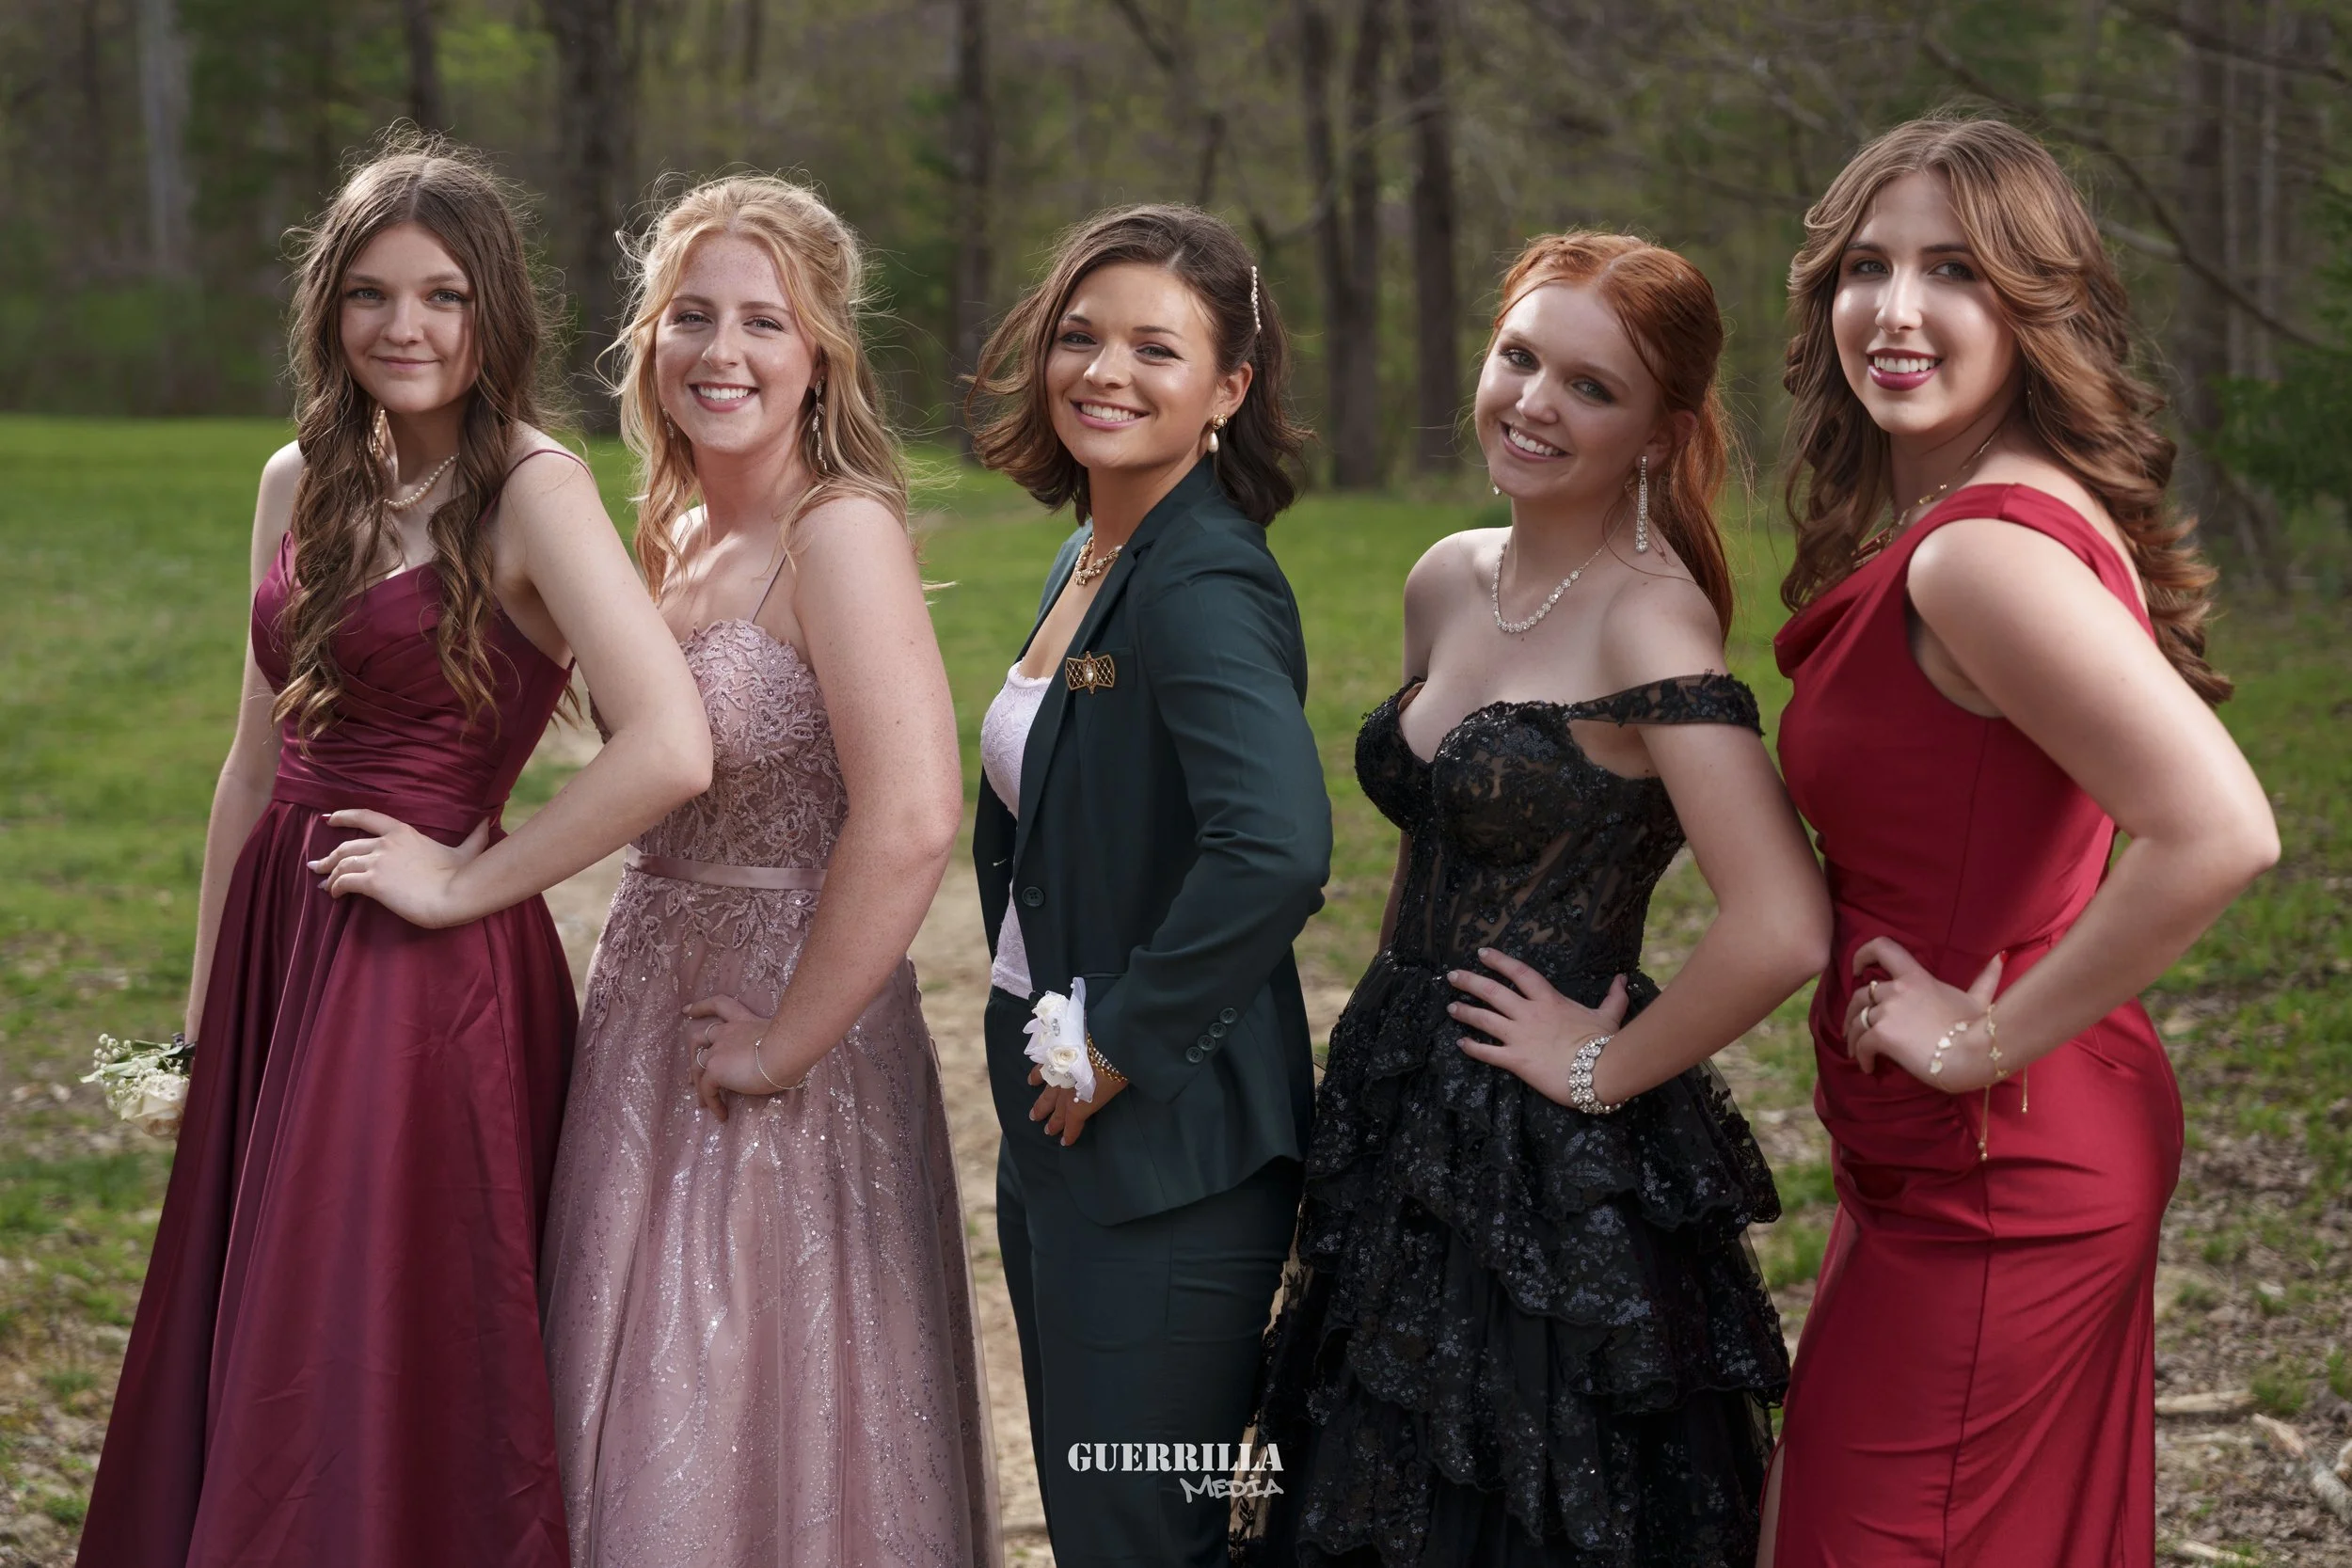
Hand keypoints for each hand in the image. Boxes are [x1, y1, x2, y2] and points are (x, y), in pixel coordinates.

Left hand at [310, 810, 489, 927]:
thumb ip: (474, 837)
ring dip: (329, 874)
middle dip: (329, 856)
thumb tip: (488, 823)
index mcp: (403, 832)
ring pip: (341, 864)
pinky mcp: (373, 882)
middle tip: (317, 864)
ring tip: (323, 883)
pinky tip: (334, 895)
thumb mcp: (469, 850)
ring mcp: (378, 862)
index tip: (329, 819)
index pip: (366, 817)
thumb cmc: (462, 874)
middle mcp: (386, 843)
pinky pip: (344, 882)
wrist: (455, 894)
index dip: (344, 816)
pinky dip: (335, 888)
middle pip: (347, 846)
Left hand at [683, 993, 798, 1119]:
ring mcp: (718, 1050)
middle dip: (692, 1052)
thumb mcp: (784, 1041)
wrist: (786, 1051)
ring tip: (703, 1103)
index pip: (720, 1005)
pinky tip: (722, 1114)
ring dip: (697, 1084)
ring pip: (697, 1065)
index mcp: (745, 1022)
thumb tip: (789, 1066)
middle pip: (699, 1037)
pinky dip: (712, 1102)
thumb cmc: (796, 1046)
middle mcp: (728, 1032)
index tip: (686, 1010)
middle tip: (692, 1070)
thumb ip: (779, 1048)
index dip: (701, 1007)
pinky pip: (706, 1089)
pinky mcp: (716, 1069)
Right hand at [1026, 1063, 1125, 1146]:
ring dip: (1040, 1106)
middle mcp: (1065, 1095)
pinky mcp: (1054, 1059)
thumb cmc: (1114, 1070)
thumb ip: (1103, 1095)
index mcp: (1081, 1106)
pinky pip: (1041, 1070)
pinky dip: (1036, 1076)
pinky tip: (1032, 1080)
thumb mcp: (1114, 1089)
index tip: (1065, 1142)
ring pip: (1045, 1095)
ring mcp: (1058, 1077)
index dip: (1069, 1133)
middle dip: (1053, 1123)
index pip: (1073, 1123)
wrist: (1102, 1044)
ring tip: (1034, 1115)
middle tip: (1047, 1131)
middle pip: (1057, 1112)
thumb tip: (1103, 1094)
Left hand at [1447, 947, 1631, 1106]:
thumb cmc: (1604, 1043)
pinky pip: (1487, 1052)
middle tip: (1452, 976)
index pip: (1519, 973)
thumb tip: (1622, 978)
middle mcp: (1529, 1013)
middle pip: (1492, 992)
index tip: (1482, 953)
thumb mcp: (1609, 1015)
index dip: (1499, 961)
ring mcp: (1520, 1036)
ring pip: (1484, 1019)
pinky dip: (1472, 1048)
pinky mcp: (1516, 1060)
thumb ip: (1613, 996)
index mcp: (1549, 1000)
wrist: (1599, 1071)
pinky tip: (1461, 1044)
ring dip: (1464, 1012)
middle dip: (1469, 982)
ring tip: (1451, 1008)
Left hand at [1844, 939, 2003, 1092]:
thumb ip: (1985, 978)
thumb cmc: (1977, 1027)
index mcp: (1916, 977)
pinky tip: (1867, 1066)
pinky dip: (1860, 1056)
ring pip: (1856, 1021)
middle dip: (1852, 1011)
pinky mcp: (1883, 1035)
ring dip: (1853, 1037)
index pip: (1882, 948)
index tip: (1856, 968)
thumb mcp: (1980, 999)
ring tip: (1856, 1051)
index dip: (1862, 954)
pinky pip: (1861, 1045)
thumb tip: (1999, 957)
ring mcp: (1888, 1012)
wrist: (1973, 1053)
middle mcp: (1897, 990)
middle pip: (1860, 994)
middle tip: (1853, 1027)